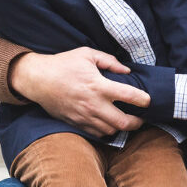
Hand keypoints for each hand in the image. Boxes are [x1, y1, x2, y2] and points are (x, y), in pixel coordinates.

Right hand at [9, 48, 149, 135]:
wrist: (38, 79)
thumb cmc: (63, 64)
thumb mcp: (87, 54)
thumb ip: (110, 61)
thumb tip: (126, 70)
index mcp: (99, 85)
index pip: (128, 95)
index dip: (143, 100)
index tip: (148, 100)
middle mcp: (94, 104)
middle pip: (123, 122)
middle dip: (137, 122)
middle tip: (141, 118)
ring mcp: (84, 116)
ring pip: (111, 131)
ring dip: (121, 128)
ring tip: (126, 121)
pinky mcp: (76, 123)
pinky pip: (97, 134)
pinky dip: (106, 131)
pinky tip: (109, 124)